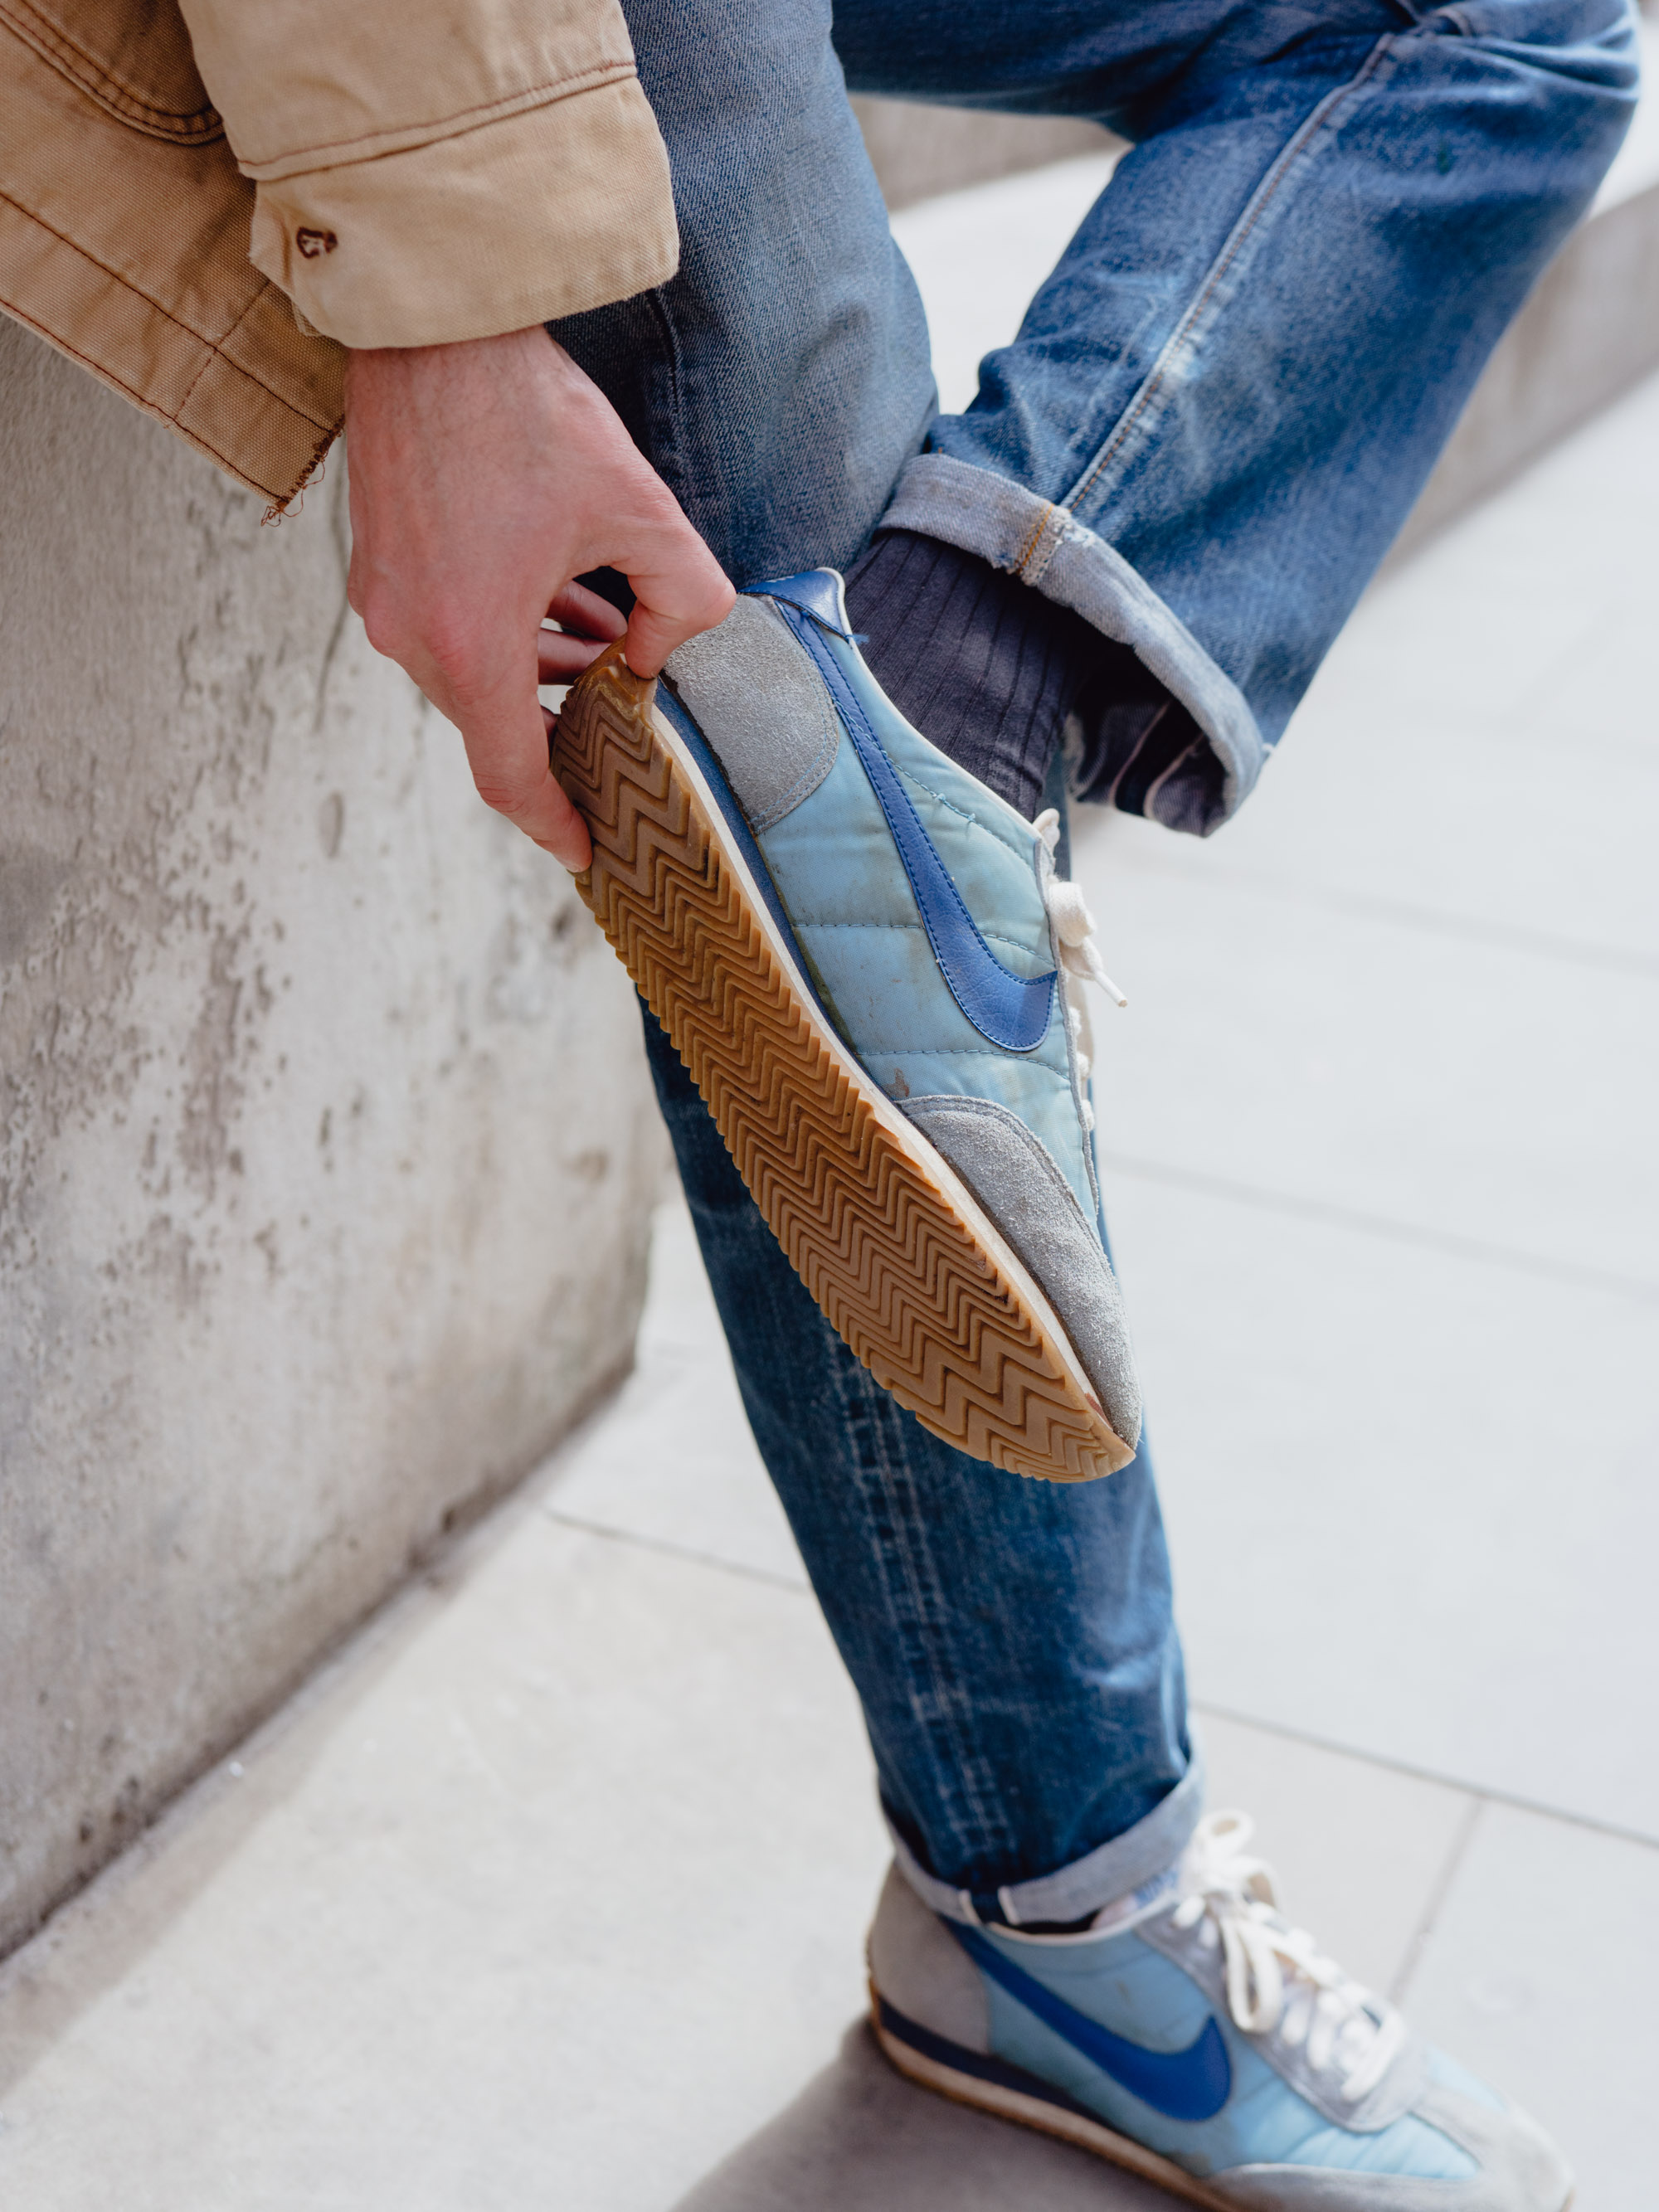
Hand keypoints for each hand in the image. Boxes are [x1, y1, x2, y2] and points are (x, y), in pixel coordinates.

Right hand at [345, 328, 734, 870]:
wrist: (435, 324)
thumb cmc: (530, 414)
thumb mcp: (643, 512)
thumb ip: (685, 602)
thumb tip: (671, 655)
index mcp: (471, 648)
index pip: (511, 777)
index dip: (554, 824)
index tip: (586, 851)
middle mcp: (412, 638)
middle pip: (499, 717)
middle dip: (571, 715)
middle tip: (634, 697)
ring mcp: (386, 600)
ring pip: (478, 671)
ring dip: (545, 666)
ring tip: (614, 631)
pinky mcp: (380, 563)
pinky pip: (452, 628)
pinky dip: (511, 629)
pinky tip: (570, 592)